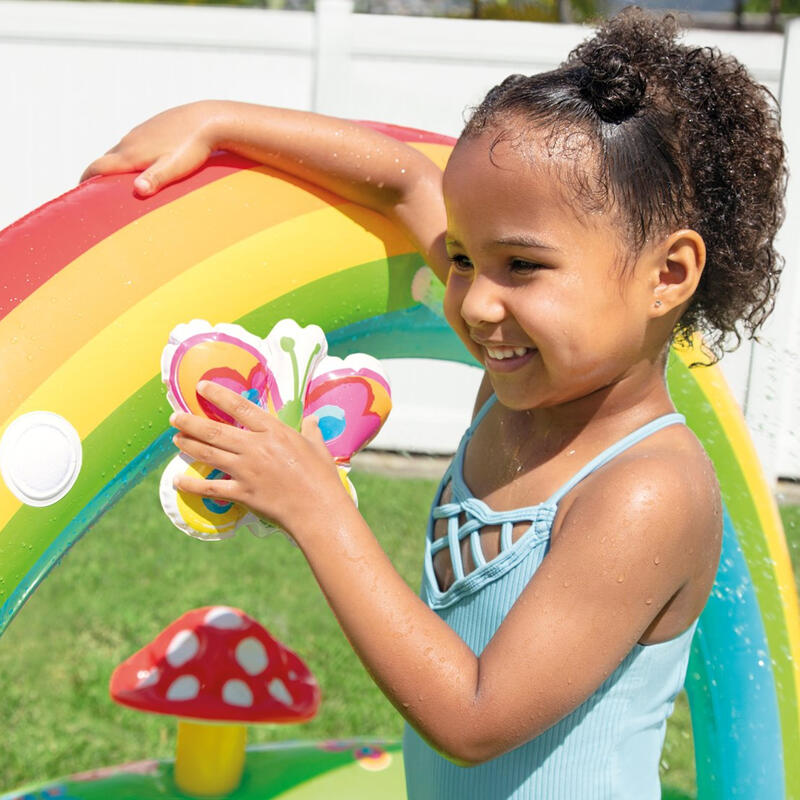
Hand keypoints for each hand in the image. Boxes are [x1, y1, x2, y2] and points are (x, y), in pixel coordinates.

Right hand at [80, 101, 221, 195]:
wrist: (208, 121)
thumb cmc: (192, 148)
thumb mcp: (173, 168)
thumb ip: (155, 179)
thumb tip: (137, 190)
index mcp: (131, 154)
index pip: (97, 167)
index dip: (85, 181)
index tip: (79, 193)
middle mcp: (131, 141)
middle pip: (106, 159)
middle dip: (98, 175)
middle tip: (94, 192)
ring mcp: (141, 132)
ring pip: (121, 150)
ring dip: (115, 165)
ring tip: (117, 182)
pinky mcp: (153, 127)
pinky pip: (136, 143)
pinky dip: (131, 156)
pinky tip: (142, 164)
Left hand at [170, 381, 347, 534]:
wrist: (318, 509)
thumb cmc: (322, 476)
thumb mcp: (318, 447)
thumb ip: (311, 430)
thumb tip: (311, 419)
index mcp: (274, 431)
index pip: (240, 407)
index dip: (218, 395)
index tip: (201, 387)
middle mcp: (255, 447)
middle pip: (215, 430)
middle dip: (191, 422)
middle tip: (175, 417)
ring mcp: (246, 470)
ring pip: (209, 454)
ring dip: (189, 445)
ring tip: (176, 438)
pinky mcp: (242, 493)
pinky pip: (211, 487)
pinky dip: (192, 484)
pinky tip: (178, 480)